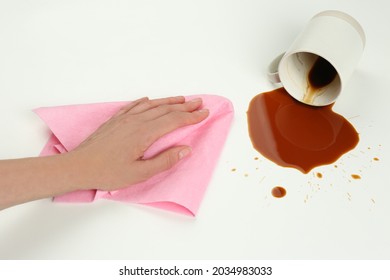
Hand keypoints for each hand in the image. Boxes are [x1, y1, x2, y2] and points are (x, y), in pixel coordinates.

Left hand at [66, 96, 208, 190]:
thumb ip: (164, 161)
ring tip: (182, 98)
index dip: (191, 116)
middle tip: (199, 102)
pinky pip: (134, 105)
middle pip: (166, 109)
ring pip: (152, 105)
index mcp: (144, 134)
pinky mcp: (115, 120)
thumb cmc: (108, 172)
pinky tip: (149, 99)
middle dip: (185, 105)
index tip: (204, 113)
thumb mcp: (139, 173)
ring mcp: (124, 118)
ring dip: (168, 101)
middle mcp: (136, 121)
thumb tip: (185, 149)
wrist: (78, 166)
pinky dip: (146, 101)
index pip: (174, 121)